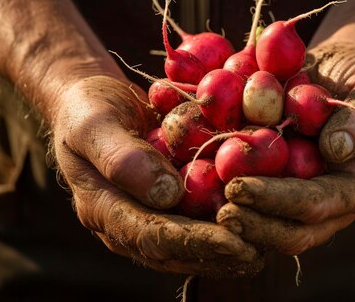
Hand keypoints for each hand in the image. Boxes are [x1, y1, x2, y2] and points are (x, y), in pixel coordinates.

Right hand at [51, 75, 262, 275]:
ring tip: (268, 243)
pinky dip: (227, 223)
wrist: (89, 101)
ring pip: (190, 244)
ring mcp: (147, 216)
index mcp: (104, 209)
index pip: (153, 236)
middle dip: (220, 253)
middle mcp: (127, 224)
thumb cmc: (87, 109)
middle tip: (261, 250)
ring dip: (228, 247)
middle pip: (177, 250)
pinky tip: (259, 219)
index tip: (234, 241)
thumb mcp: (94, 124)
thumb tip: (168, 194)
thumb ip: (123, 159)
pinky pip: (197, 221)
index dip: (196, 242)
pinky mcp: (165, 205)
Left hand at [216, 44, 354, 254]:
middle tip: (218, 212)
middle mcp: (330, 202)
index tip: (240, 188)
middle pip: (292, 231)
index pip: (318, 205)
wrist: (343, 71)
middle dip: (253, 224)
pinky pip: (254, 200)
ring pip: (269, 225)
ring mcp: (303, 196)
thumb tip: (335, 150)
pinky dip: (226, 196)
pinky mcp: (281, 184)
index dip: (278, 201)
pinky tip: (198, 184)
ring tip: (203, 206)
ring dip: (238, 220)